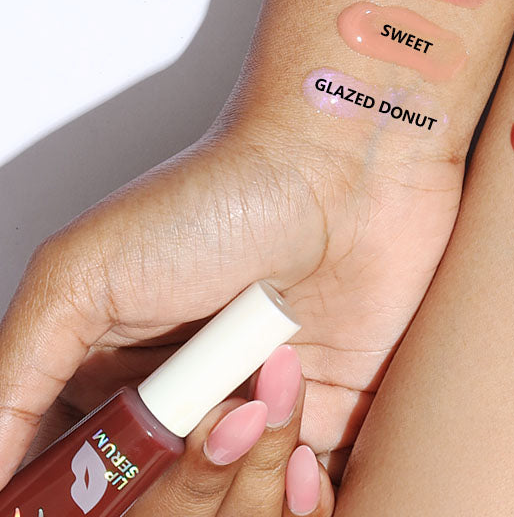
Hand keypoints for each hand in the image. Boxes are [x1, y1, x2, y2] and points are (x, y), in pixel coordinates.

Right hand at [0, 115, 464, 493]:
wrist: (346, 165)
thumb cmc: (221, 194)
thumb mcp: (84, 272)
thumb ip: (16, 379)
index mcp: (106, 382)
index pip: (78, 487)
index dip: (91, 500)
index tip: (112, 485)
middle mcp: (177, 411)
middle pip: (156, 514)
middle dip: (183, 488)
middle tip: (218, 415)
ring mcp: (252, 420)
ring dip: (250, 483)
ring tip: (272, 391)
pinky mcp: (325, 420)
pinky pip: (305, 507)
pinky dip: (303, 504)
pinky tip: (308, 459)